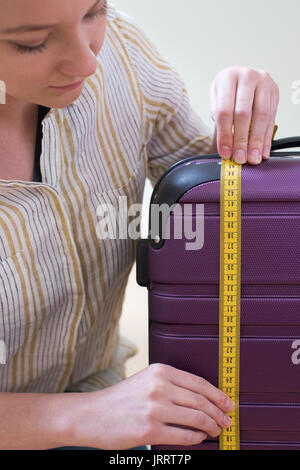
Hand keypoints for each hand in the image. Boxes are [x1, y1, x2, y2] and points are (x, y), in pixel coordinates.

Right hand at [69, 363, 233, 448]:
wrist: (92, 414)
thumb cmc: (120, 399)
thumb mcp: (146, 380)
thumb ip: (171, 385)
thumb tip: (202, 399)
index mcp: (160, 371)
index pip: (199, 383)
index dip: (218, 395)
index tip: (228, 404)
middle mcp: (159, 386)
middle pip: (201, 401)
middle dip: (219, 413)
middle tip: (226, 421)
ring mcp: (155, 408)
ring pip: (197, 418)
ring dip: (211, 427)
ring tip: (216, 431)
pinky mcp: (149, 430)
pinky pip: (184, 436)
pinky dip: (197, 438)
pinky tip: (200, 438)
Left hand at [210, 65, 279, 164]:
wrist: (240, 77)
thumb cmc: (226, 90)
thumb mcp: (215, 98)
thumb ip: (217, 117)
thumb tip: (226, 143)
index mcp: (228, 77)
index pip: (224, 111)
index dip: (225, 134)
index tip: (225, 151)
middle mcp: (247, 76)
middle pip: (244, 114)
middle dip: (242, 140)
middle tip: (240, 157)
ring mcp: (264, 82)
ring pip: (262, 116)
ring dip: (257, 141)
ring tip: (252, 157)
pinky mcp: (275, 91)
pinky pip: (272, 118)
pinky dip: (267, 137)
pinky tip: (262, 149)